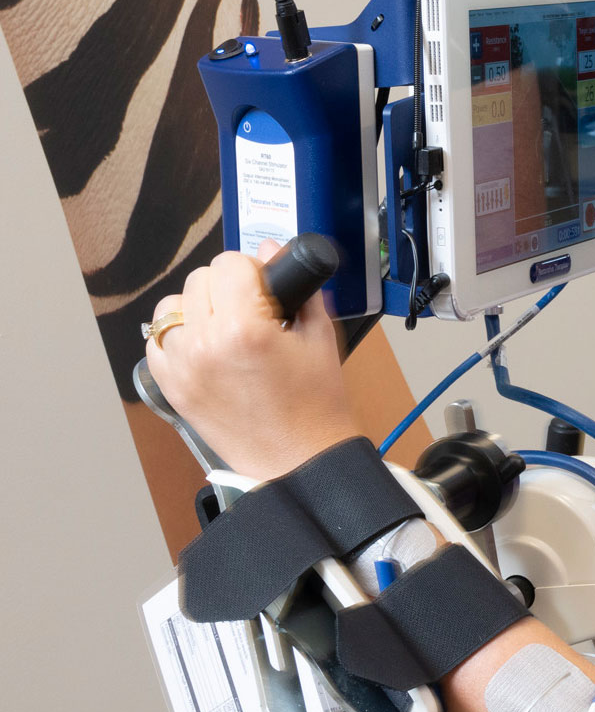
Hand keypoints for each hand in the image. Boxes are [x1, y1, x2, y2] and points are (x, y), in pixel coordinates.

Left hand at [146, 241, 360, 480]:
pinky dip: (177, 337)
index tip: (266, 287)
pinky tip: (205, 347)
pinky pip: (156, 341)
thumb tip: (272, 251)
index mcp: (244, 329)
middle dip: (227, 287)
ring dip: (197, 308)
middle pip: (199, 279)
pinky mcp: (171, 386)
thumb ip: (297, 288)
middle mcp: (204, 345)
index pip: (230, 264)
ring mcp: (181, 367)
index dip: (254, 270)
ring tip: (224, 328)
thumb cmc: (315, 405)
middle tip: (252, 310)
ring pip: (171, 306)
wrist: (299, 459)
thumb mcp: (320, 337)